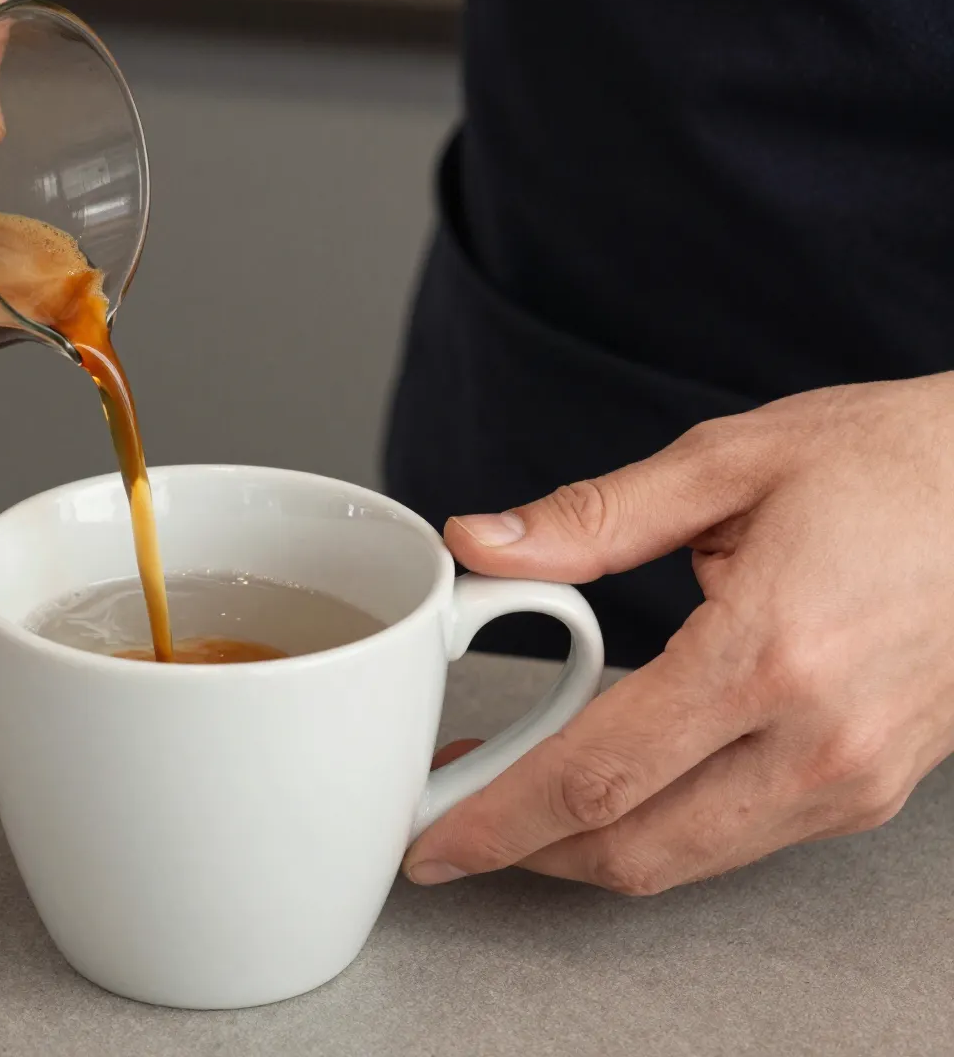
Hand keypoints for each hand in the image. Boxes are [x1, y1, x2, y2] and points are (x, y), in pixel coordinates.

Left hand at [405, 374, 953, 894]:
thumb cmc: (893, 465)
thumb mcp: (727, 463)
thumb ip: (590, 518)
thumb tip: (480, 544)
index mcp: (768, 655)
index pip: (598, 773)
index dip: (498, 817)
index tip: (430, 836)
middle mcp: (817, 740)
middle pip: (634, 847)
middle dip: (523, 855)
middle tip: (445, 832)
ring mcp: (854, 779)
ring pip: (688, 859)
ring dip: (585, 851)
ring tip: (508, 810)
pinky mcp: (873, 789)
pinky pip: (740, 839)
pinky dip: (657, 832)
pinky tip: (607, 792)